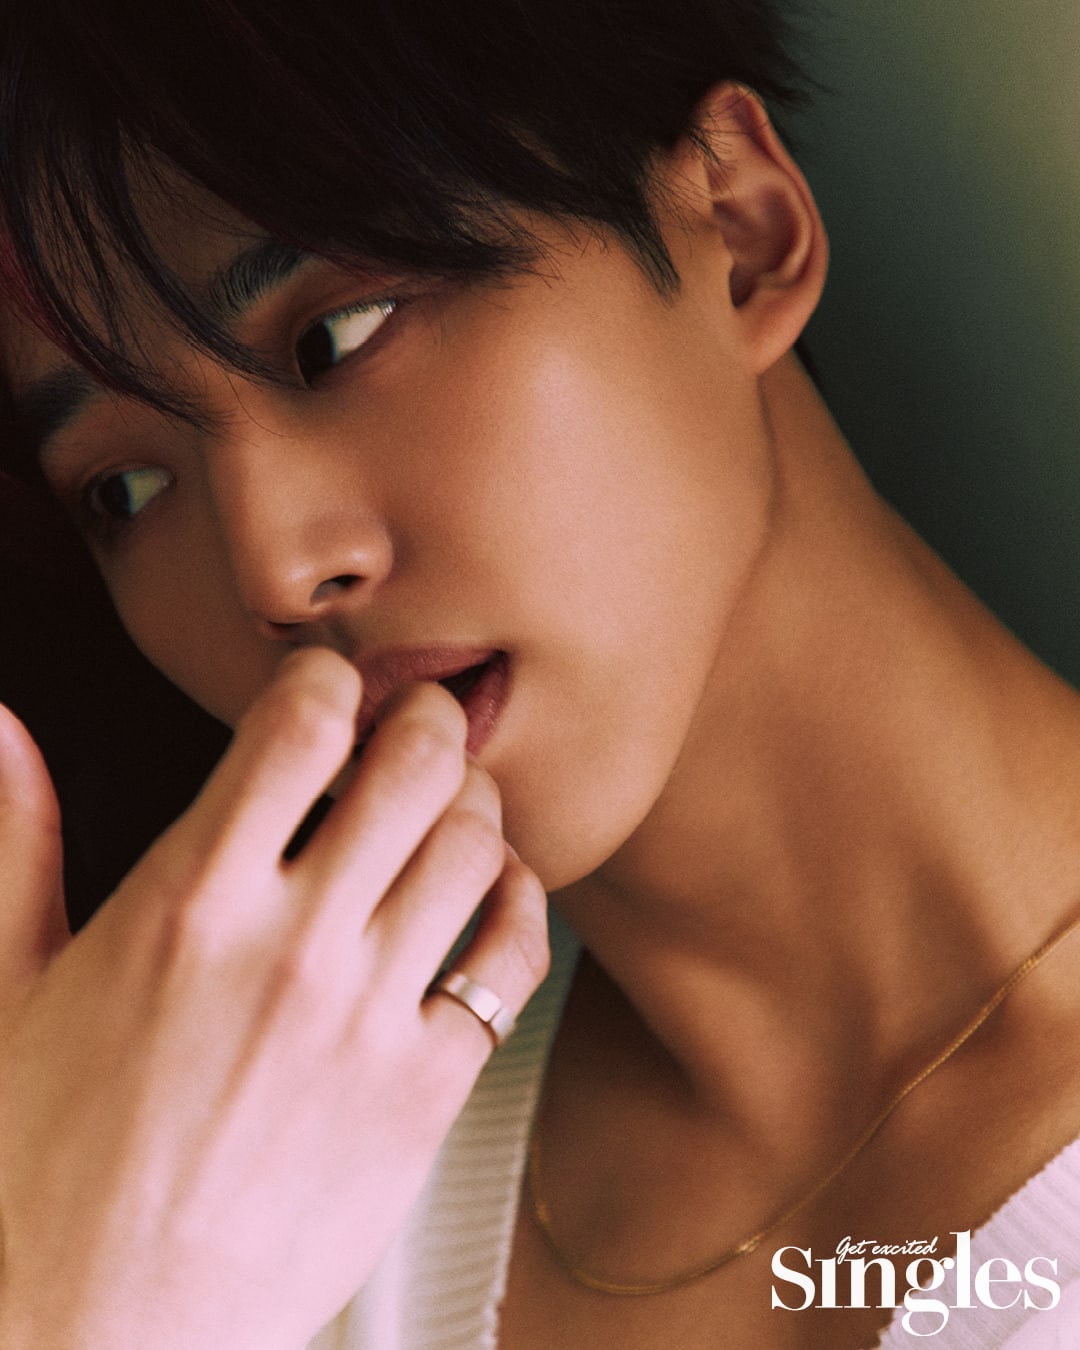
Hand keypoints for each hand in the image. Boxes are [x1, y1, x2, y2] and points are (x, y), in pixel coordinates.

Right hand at [0, 649, 548, 1348]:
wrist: (95, 1334)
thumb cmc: (39, 1170)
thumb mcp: (8, 990)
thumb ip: (19, 845)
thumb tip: (6, 735)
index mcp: (188, 902)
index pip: (301, 725)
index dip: (330, 678)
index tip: (329, 687)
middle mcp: (291, 946)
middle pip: (414, 766)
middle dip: (424, 720)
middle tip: (413, 725)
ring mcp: (368, 1020)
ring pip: (474, 847)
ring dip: (473, 805)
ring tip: (448, 807)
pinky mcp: (424, 1094)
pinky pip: (512, 961)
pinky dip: (517, 905)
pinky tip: (492, 893)